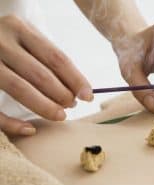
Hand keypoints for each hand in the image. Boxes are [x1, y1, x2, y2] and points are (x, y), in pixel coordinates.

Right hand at [0, 15, 92, 135]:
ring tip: (60, 115)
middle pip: (39, 74)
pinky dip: (11, 123)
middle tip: (71, 105)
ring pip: (19, 88)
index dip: (75, 79)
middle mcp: (0, 42)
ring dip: (44, 106)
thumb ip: (50, 59)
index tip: (88, 96)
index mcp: (19, 28)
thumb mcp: (28, 38)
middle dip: (61, 94)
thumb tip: (79, 90)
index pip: (56, 58)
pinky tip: (30, 129)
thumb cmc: (9, 42)